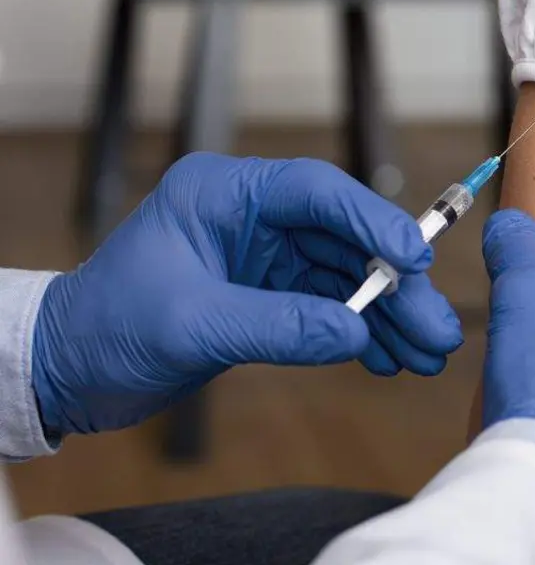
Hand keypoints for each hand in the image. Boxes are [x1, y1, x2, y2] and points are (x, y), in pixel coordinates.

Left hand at [33, 153, 460, 436]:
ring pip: (346, 275)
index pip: (317, 192)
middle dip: (396, 286)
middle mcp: (250, 216)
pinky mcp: (266, 292)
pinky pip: (328, 305)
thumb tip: (356, 330)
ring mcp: (262, 254)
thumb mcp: (192, 325)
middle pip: (345, 239)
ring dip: (389, 314)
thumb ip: (278, 325)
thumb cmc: (106, 330)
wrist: (67, 372)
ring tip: (428, 354)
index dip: (375, 222)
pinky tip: (388, 358)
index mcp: (222, 194)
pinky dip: (360, 332)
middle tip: (438, 328)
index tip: (416, 261)